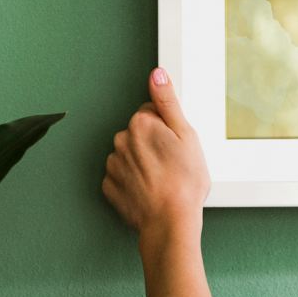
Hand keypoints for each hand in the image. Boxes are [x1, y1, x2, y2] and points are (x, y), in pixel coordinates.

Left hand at [103, 69, 210, 239]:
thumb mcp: (186, 134)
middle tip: (174, 161)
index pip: (153, 111)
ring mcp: (114, 165)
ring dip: (144, 161)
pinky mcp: (110, 187)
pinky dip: (134, 180)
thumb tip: (157, 74)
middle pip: (140, 132)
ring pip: (131, 154)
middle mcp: (122, 141)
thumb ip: (168, 101)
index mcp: (141, 123)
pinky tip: (151, 188)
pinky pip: (122, 176)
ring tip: (164, 177)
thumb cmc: (184, 181)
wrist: (170, 222)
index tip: (178, 143)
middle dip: (155, 143)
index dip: (169, 126)